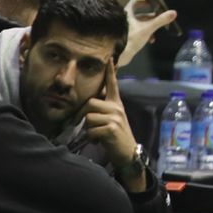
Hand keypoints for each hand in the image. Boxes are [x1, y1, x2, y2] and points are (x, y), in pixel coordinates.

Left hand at [85, 59, 144, 191]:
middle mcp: (117, 108)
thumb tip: (86, 109)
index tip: (109, 58)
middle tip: (84, 125)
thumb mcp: (112, 120)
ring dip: (88, 129)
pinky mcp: (112, 129)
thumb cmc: (117, 137)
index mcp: (117, 104)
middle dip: (83, 115)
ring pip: (88, 117)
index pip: (113, 84)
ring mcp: (115, 118)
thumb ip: (103, 111)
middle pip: (90, 103)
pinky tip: (100, 140)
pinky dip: (92, 137)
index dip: (110, 72)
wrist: (129, 153)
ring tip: (97, 135)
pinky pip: (91, 129)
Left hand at [119, 0, 177, 67]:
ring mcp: (126, 29)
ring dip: (149, 26)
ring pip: (139, 24)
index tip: (151, 2)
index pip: (135, 2)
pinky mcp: (126, 37)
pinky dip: (144, 34)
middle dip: (151, 16)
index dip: (143, 1)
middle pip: (140, 14)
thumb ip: (160, 21)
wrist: (118, 54)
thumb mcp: (148, 29)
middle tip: (159, 17)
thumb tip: (173, 13)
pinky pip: (137, 32)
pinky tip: (150, 40)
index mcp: (127, 14)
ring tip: (157, 30)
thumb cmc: (130, 39)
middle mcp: (125, 20)